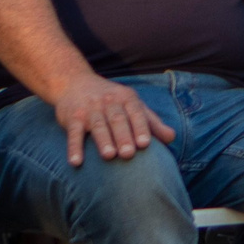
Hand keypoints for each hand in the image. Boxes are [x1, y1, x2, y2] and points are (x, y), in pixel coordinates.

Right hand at [54, 74, 174, 167]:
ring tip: (109, 156)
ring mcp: (90, 109)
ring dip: (103, 141)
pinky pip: (73, 133)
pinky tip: (76, 162)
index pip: (136, 113)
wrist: (76, 82)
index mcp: (127, 99)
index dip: (141, 128)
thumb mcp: (133, 105)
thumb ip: (152, 122)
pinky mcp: (72, 117)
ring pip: (98, 125)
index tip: (145, 144)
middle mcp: (109, 102)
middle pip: (118, 120)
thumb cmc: (112, 100)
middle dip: (124, 137)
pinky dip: (74, 147)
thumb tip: (172, 138)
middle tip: (129, 154)